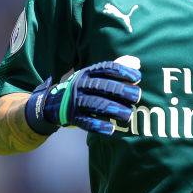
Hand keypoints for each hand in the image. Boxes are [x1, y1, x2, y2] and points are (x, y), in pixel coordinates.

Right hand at [25, 60, 141, 135]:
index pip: (106, 69)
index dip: (122, 71)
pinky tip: (111, 129)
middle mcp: (81, 85)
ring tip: (128, 115)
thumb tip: (137, 63)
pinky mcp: (73, 116)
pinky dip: (98, 126)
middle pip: (102, 86)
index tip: (138, 77)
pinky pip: (86, 122)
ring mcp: (76, 101)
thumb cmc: (84, 87)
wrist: (54, 102)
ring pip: (95, 104)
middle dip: (121, 91)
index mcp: (88, 73)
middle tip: (137, 96)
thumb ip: (116, 68)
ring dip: (113, 109)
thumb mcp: (95, 75)